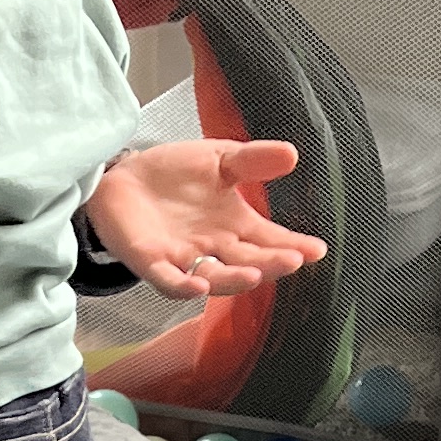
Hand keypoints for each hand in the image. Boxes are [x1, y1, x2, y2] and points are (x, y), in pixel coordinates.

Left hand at [85, 138, 328, 300]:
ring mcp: (184, 258)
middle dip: (271, 263)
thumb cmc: (174, 173)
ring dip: (234, 279)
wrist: (122, 176)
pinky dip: (183, 286)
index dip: (294, 245)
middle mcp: (215, 247)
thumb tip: (292, 154)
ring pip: (215, 276)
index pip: (270, 238)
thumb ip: (251, 161)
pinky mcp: (151, 262)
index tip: (318, 249)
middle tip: (294, 260)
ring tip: (254, 274)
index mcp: (235, 224)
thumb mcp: (218, 159)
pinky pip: (169, 281)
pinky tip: (198, 287)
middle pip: (248, 260)